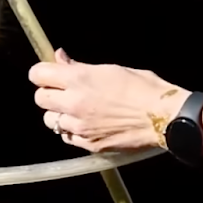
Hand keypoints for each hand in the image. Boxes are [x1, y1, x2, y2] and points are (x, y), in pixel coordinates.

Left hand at [30, 49, 189, 152]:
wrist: (163, 117)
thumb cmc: (143, 87)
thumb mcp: (111, 68)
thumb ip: (80, 66)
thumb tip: (59, 58)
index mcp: (79, 79)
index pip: (38, 74)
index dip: (42, 72)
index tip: (49, 73)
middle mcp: (74, 103)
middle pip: (40, 99)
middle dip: (48, 93)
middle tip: (63, 91)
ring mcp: (80, 127)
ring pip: (50, 121)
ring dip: (58, 114)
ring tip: (75, 109)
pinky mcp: (89, 144)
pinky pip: (67, 137)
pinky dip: (71, 130)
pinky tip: (85, 124)